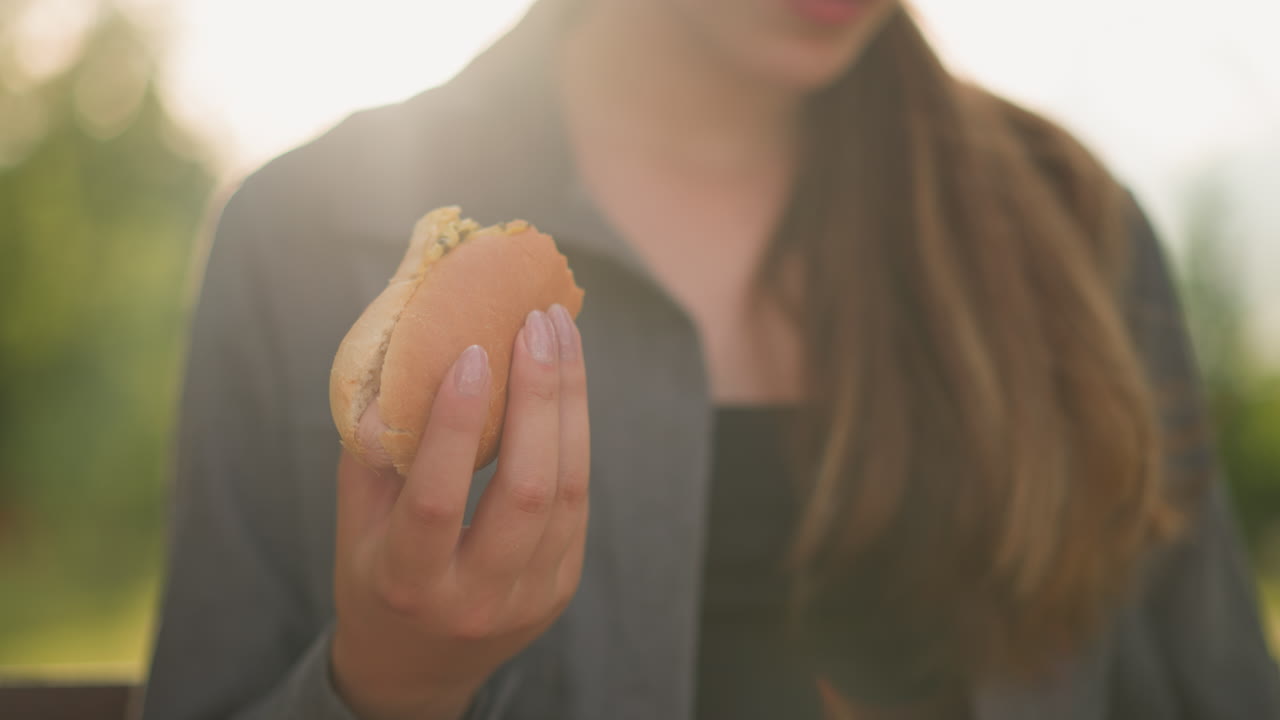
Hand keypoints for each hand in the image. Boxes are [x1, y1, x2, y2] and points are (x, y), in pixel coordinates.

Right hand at [330, 305, 588, 719]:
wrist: (417, 670)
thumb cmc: (375, 578)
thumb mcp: (352, 526)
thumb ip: (372, 455)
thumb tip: (398, 362)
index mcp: (408, 583)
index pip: (437, 501)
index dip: (456, 425)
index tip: (472, 351)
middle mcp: (477, 597)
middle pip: (527, 492)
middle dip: (539, 397)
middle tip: (536, 322)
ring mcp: (531, 596)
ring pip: (569, 490)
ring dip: (570, 402)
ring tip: (560, 332)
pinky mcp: (562, 584)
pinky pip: (579, 499)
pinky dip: (575, 432)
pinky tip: (566, 381)